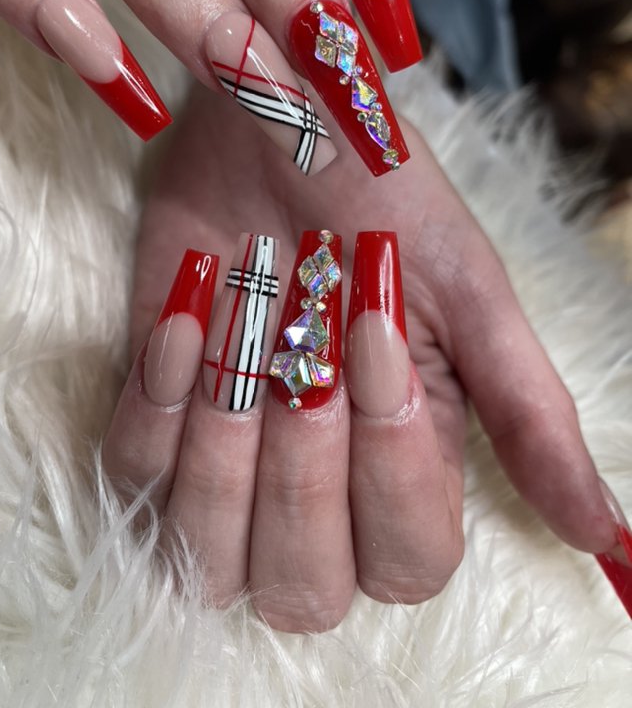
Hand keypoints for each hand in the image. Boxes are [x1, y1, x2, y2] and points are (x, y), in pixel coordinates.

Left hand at [103, 84, 622, 631]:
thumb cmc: (380, 201)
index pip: (407, 567)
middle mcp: (318, 487)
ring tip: (241, 328)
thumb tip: (603, 535)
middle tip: (306, 345)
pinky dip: (156, 403)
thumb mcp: (467, 292)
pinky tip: (186, 315)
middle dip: (303, 471)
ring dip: (223, 447)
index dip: (391, 475)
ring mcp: (226, 460)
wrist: (277, 125)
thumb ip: (528, 413)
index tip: (375, 336)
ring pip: (205, 559)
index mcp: (408, 465)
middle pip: (303, 589)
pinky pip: (131, 476)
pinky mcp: (154, 414)